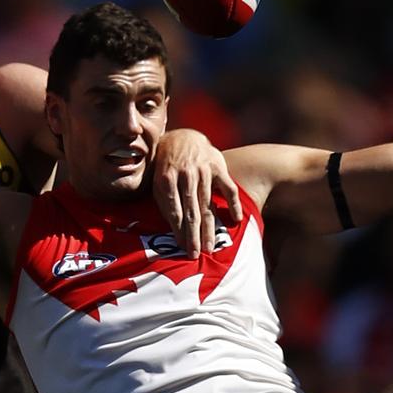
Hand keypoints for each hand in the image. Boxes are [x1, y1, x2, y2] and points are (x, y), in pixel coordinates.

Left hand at [151, 129, 242, 257]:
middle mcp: (185, 174)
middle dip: (193, 235)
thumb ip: (163, 201)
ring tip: (209, 247)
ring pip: (208, 204)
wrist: (183, 138)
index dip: (178, 230)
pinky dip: (233, 204)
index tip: (182, 247)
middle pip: (191, 211)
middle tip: (195, 255)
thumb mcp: (157, 179)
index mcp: (166, 178)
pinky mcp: (218, 167)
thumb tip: (171, 228)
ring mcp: (203, 170)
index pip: (174, 210)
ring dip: (209, 228)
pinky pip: (228, 188)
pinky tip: (235, 220)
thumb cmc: (167, 166)